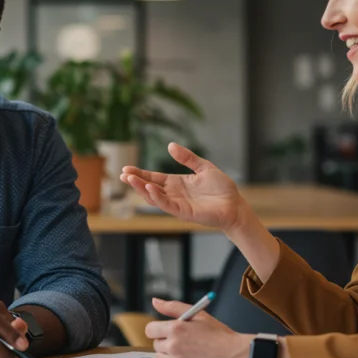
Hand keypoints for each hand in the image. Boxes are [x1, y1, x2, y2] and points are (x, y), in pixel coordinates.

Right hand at [120, 143, 247, 232]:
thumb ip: (187, 157)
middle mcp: (174, 194)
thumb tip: (170, 145)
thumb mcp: (203, 167)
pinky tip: (150, 187)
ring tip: (130, 179)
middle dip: (135, 181)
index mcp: (176, 183)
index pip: (153, 177)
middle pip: (149, 187)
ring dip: (141, 189)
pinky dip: (157, 197)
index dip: (140, 174)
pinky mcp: (183, 212)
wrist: (235, 204)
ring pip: (154, 197)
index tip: (126, 169)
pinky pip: (167, 205)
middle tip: (122, 174)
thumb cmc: (221, 188)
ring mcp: (177, 203)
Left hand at [145, 298, 248, 357]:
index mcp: (176, 328)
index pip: (150, 330)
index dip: (157, 330)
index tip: (165, 332)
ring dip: (168, 355)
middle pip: (156, 344)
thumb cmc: (219, 335)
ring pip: (159, 357)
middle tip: (183, 342)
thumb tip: (155, 301)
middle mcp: (173, 344)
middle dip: (166, 342)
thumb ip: (173, 307)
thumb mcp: (198, 315)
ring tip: (187, 352)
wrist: (235, 356)